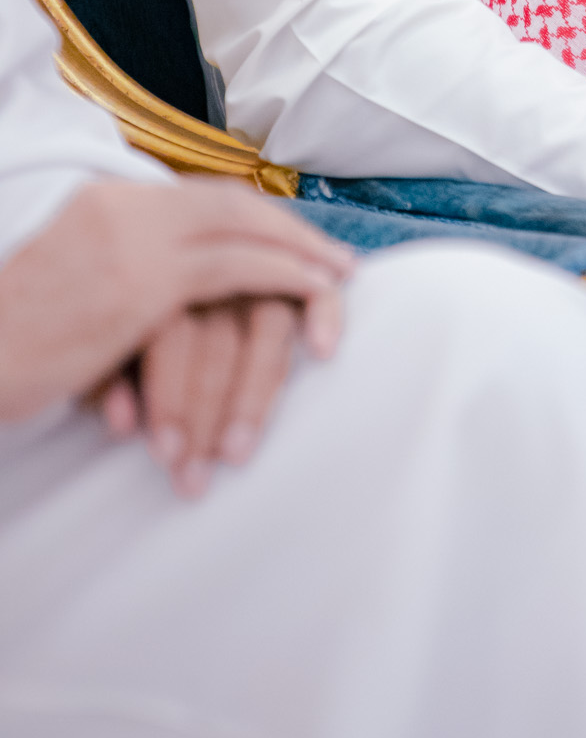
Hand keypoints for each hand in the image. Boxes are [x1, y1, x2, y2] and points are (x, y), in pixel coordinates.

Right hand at [0, 178, 351, 422]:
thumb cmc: (10, 342)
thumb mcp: (72, 291)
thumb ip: (126, 279)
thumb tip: (172, 302)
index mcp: (101, 203)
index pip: (197, 200)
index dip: (253, 219)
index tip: (291, 241)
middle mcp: (119, 209)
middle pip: (229, 206)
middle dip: (288, 231)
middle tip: (334, 258)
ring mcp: (129, 243)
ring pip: (240, 231)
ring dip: (298, 251)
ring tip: (337, 277)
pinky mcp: (137, 287)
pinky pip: (231, 271)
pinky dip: (282, 275)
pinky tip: (312, 291)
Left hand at [94, 290, 341, 495]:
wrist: (176, 261)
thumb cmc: (134, 326)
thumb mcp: (107, 348)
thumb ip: (109, 382)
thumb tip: (122, 424)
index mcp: (162, 280)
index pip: (170, 338)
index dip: (168, 399)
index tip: (165, 454)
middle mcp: (213, 272)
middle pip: (217, 343)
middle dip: (205, 416)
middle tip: (196, 477)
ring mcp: (259, 270)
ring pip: (268, 328)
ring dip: (253, 397)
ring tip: (238, 452)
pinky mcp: (297, 274)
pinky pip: (319, 291)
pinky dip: (325, 315)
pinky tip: (323, 350)